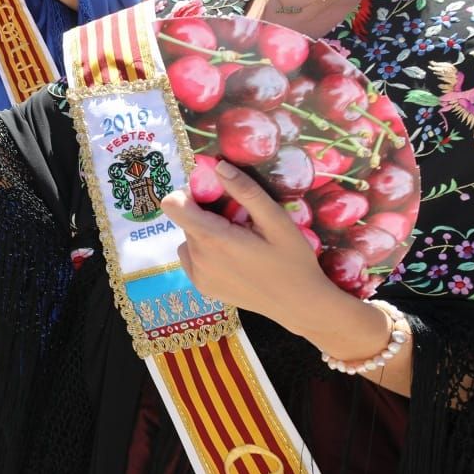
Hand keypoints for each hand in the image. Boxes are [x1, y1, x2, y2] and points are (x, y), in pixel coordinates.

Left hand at [160, 160, 334, 330]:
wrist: (300, 305)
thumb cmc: (293, 261)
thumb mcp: (277, 221)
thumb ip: (246, 192)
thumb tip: (218, 167)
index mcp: (212, 239)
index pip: (172, 205)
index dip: (191, 194)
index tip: (216, 197)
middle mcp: (197, 258)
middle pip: (186, 220)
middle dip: (207, 213)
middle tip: (240, 220)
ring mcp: (198, 276)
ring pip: (189, 238)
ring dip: (206, 232)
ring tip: (239, 241)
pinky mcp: (203, 287)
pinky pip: (192, 257)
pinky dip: (206, 251)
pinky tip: (233, 258)